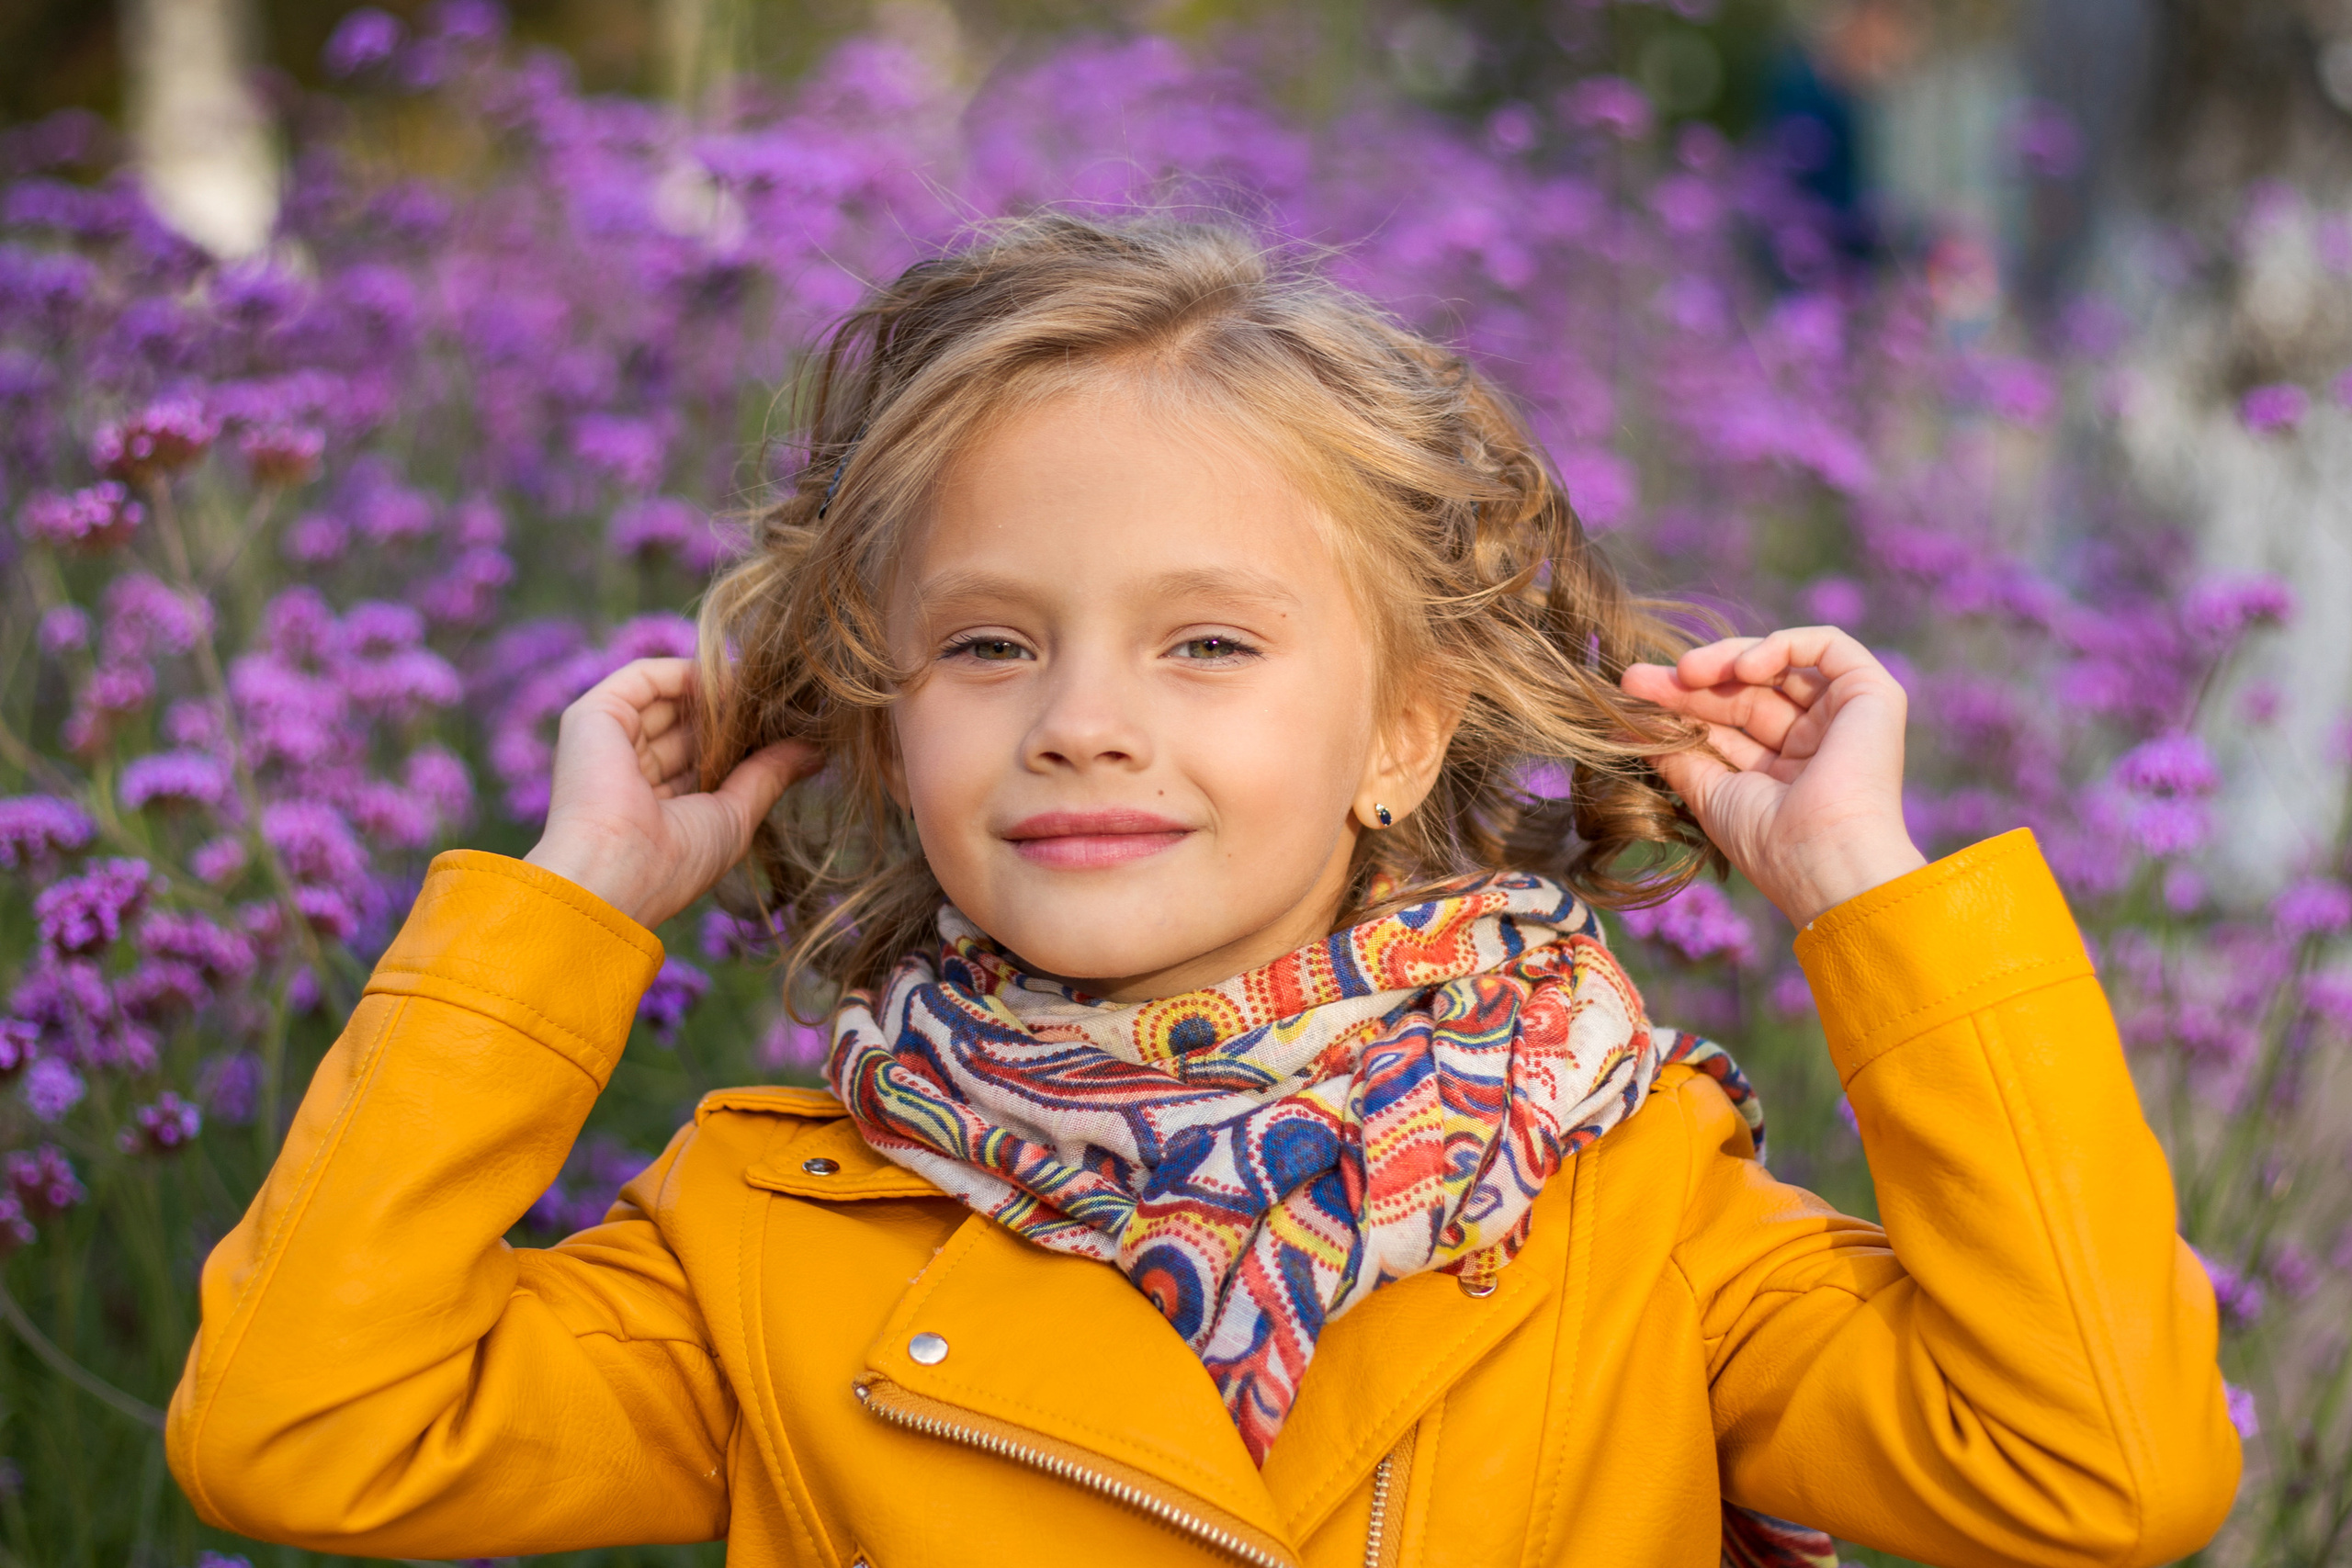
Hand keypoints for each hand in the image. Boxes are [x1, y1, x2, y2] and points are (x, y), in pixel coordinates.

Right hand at [524, 658, 818, 928]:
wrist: (614, 870)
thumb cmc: (674, 861)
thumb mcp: (734, 815)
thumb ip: (768, 775)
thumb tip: (816, 752)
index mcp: (654, 804)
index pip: (704, 757)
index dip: (744, 739)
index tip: (791, 724)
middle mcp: (628, 770)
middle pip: (688, 725)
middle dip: (735, 712)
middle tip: (786, 700)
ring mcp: (607, 741)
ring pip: (671, 699)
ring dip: (718, 692)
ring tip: (767, 688)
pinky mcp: (593, 714)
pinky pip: (646, 678)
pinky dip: (688, 673)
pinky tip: (731, 681)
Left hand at [1620, 628, 1925, 926]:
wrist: (1826, 859)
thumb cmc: (1771, 842)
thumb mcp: (1711, 792)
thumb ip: (1676, 754)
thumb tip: (1624, 725)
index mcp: (1784, 771)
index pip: (1726, 721)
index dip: (1680, 703)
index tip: (1631, 695)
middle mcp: (1816, 741)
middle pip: (1746, 691)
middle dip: (1692, 681)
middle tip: (1639, 681)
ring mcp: (1845, 717)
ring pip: (1779, 665)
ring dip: (1726, 660)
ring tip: (1686, 673)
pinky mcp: (1873, 694)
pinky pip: (1827, 646)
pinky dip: (1781, 645)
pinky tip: (1742, 668)